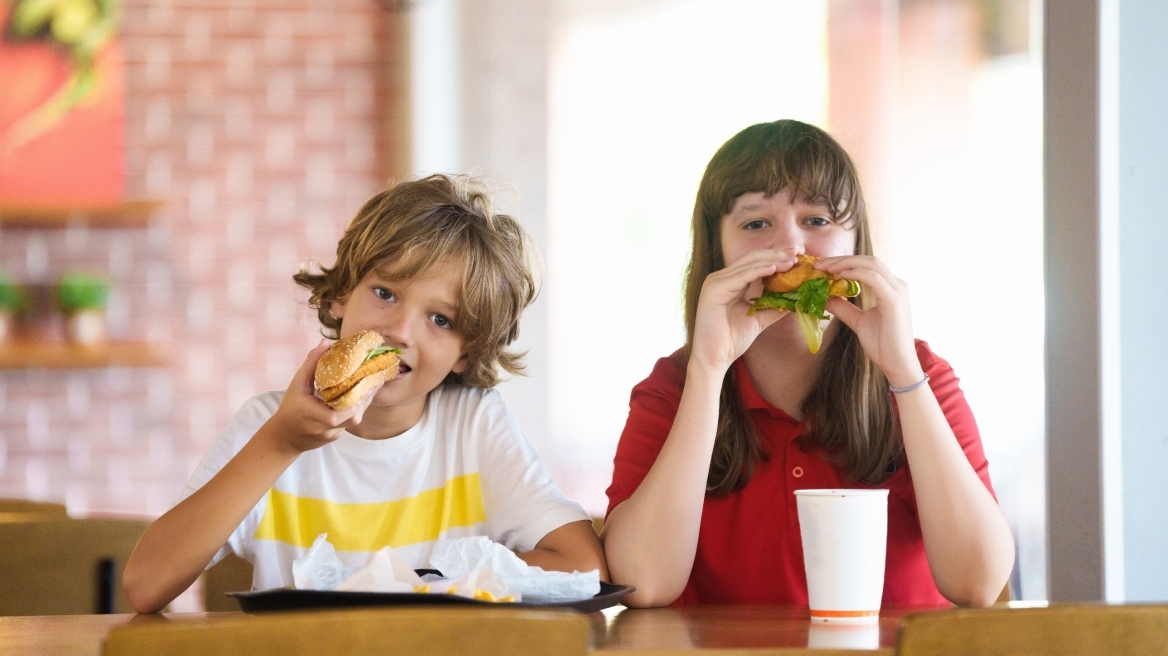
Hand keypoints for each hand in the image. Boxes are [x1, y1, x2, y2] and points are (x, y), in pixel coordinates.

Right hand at [266, 339, 382, 454]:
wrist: (284, 437)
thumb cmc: (290, 407)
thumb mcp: (297, 384)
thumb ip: (311, 364)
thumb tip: (326, 342)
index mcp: (312, 415)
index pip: (336, 416)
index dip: (353, 403)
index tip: (363, 384)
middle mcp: (325, 428)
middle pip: (353, 418)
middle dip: (365, 400)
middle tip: (375, 381)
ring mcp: (332, 435)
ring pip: (354, 420)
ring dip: (363, 403)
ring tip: (373, 385)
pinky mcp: (336, 436)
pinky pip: (350, 422)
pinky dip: (356, 408)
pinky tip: (361, 395)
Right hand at [690, 249, 794, 373]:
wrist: (714, 358)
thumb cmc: (731, 340)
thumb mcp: (758, 318)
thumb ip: (773, 306)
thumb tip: (795, 298)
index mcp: (728, 282)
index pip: (754, 262)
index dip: (775, 256)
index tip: (796, 256)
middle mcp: (719, 278)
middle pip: (752, 258)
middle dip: (776, 253)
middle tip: (798, 252)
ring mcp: (715, 282)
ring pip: (748, 264)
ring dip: (772, 261)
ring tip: (792, 261)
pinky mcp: (714, 289)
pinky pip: (741, 276)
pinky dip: (759, 271)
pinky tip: (775, 269)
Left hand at [815, 256, 922, 386]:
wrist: (898, 365)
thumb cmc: (883, 344)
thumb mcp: (858, 321)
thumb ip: (844, 308)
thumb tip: (825, 298)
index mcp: (890, 287)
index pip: (866, 265)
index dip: (844, 262)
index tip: (822, 267)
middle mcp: (897, 285)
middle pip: (868, 260)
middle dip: (841, 259)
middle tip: (819, 265)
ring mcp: (898, 291)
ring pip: (871, 264)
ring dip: (846, 263)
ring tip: (825, 268)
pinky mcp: (894, 301)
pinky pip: (874, 279)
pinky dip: (856, 273)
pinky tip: (839, 275)